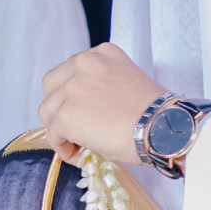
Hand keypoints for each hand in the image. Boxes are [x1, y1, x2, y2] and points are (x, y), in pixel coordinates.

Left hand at [37, 43, 168, 167]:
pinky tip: (79, 155)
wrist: (163, 129)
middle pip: (51, 86)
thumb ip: (103, 85)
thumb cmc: (155, 114)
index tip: (83, 111)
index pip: (70, 70)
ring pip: (47, 111)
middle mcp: (83, 64)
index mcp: (101, 53)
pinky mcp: (66, 115)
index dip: (72, 94)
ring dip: (59, 129)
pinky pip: (53, 135)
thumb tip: (87, 110)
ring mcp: (72, 89)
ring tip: (78, 144)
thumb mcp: (128, 81)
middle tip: (74, 126)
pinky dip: (63, 148)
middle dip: (59, 107)